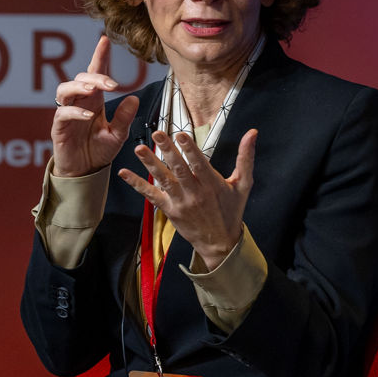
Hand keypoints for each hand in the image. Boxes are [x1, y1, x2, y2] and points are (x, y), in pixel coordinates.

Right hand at [51, 36, 138, 176]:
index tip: (104, 40)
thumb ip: (124, 117)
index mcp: (95, 101)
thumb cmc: (99, 151)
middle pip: (81, 78)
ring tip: (93, 90)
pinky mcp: (59, 127)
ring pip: (65, 89)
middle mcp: (80, 102)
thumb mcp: (118, 135)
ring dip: (79, 86)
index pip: (96, 73)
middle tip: (112, 84)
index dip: (99, 56)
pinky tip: (88, 116)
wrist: (85, 172)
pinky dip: (74, 112)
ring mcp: (66, 112)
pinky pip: (62, 113)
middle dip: (96, 76)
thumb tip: (133, 97)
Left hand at [117, 127, 257, 269]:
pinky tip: (125, 173)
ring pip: (164, 180)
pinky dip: (138, 185)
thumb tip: (252, 133)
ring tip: (139, 149)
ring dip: (150, 164)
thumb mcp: (243, 184)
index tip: (181, 134)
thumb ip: (246, 157)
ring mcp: (181, 203)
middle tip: (158, 134)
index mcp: (213, 185)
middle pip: (179, 169)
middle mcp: (195, 194)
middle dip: (168, 151)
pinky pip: (152, 196)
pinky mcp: (170, 210)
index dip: (190, 149)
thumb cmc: (232, 211)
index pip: (200, 164)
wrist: (220, 243)